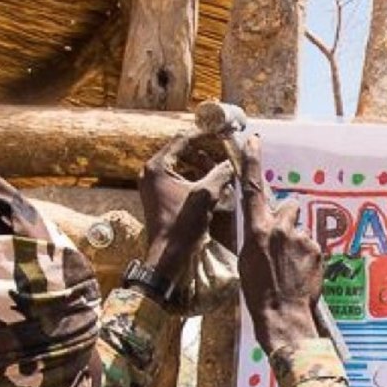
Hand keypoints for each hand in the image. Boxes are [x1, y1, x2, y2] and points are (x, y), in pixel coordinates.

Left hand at [137, 134, 235, 281]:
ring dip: (201, 164)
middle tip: (225, 146)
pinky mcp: (158, 195)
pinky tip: (212, 180)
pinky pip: (178, 178)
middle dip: (205, 149)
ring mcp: (153, 184)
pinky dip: (194, 177)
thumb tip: (234, 161)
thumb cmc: (182, 225)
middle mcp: (151, 172)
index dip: (204, 133)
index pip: (183, 139)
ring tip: (221, 164)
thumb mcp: (206, 195)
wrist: (168, 256)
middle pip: (181, 151)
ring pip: (181, 165)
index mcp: (158, 166)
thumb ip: (220, 173)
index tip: (222, 130)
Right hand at [235, 134, 321, 351]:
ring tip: (290, 266)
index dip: (254, 161)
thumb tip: (263, 226)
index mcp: (257, 230)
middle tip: (281, 245)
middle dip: (286, 219)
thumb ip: (256, 236)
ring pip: (300, 228)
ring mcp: (301, 238)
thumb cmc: (258, 292)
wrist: (284, 316)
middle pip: (288, 207)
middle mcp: (281, 228)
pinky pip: (311, 243)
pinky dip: (307, 254)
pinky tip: (301, 272)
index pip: (255, 188)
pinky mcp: (317, 248)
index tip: (255, 141)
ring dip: (296, 240)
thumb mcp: (247, 260)